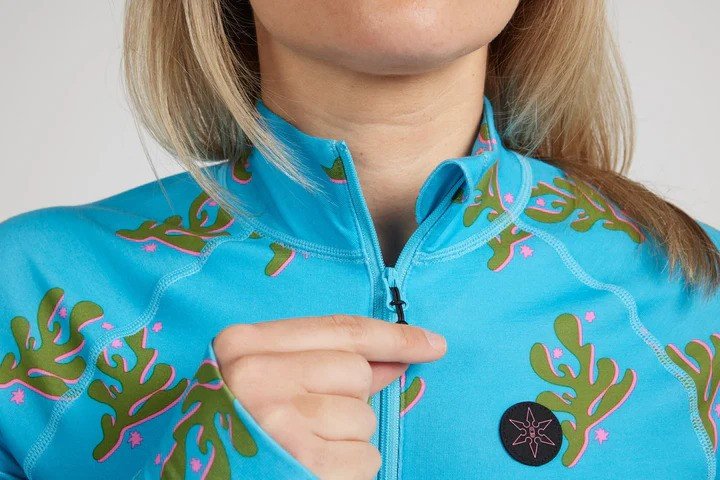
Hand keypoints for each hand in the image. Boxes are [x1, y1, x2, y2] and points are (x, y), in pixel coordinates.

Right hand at [213, 314, 446, 479]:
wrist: (200, 477)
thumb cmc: (236, 426)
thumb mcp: (265, 378)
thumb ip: (325, 361)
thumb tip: (396, 357)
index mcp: (242, 345)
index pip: (339, 330)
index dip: (394, 337)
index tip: (433, 344)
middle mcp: (256, 376)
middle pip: (355, 372)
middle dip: (348, 397)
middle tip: (309, 418)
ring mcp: (278, 420)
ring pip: (363, 417)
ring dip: (346, 437)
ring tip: (302, 446)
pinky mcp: (302, 462)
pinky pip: (364, 458)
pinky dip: (350, 468)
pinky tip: (313, 468)